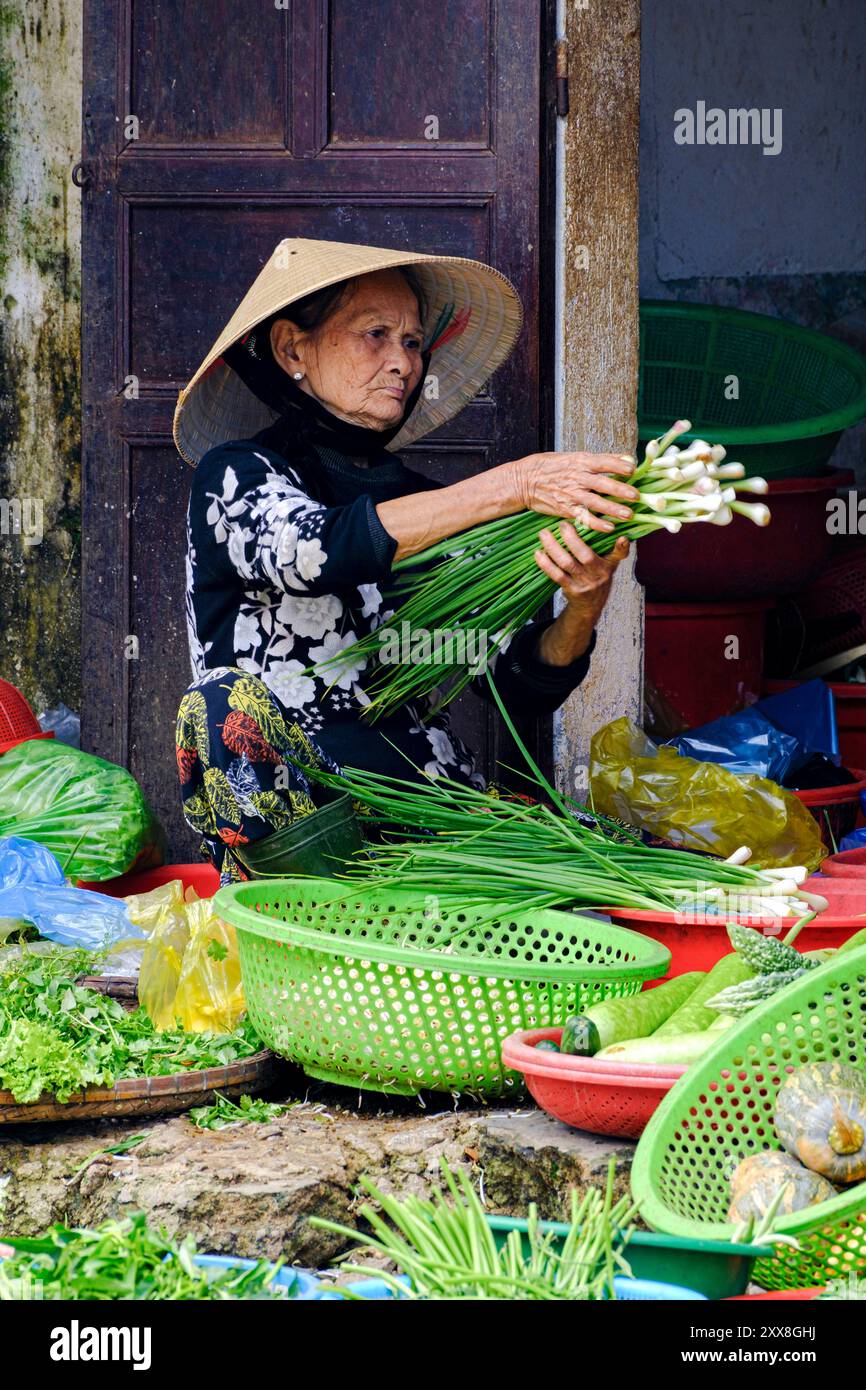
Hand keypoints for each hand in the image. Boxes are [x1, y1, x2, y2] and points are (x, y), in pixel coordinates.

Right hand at [508, 451, 637, 532]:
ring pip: (596, 502)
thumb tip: (627, 459)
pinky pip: (583, 517)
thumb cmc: (552, 466)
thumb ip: (601, 459)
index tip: (633, 469)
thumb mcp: (574, 457)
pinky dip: (596, 523)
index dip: (618, 465)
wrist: (525, 480)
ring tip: (628, 515)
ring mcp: (571, 494)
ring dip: (612, 509)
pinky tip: (609, 528)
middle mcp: (577, 477)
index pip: (603, 462)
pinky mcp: (566, 509)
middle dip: (620, 490)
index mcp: (580, 461)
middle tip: (636, 496)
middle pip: (603, 484)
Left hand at [533, 524, 629, 666]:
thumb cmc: (597, 577)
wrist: (590, 605)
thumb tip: (596, 521)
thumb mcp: (607, 564)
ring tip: (543, 534)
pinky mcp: (572, 590)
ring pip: (567, 563)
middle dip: (572, 538)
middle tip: (561, 524)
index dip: (622, 547)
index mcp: (610, 564)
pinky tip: (538, 553)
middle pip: (585, 555)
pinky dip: (546, 564)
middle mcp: (599, 574)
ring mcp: (585, 583)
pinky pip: (557, 575)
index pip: (619, 555)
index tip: (623, 538)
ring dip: (553, 547)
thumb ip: (606, 547)